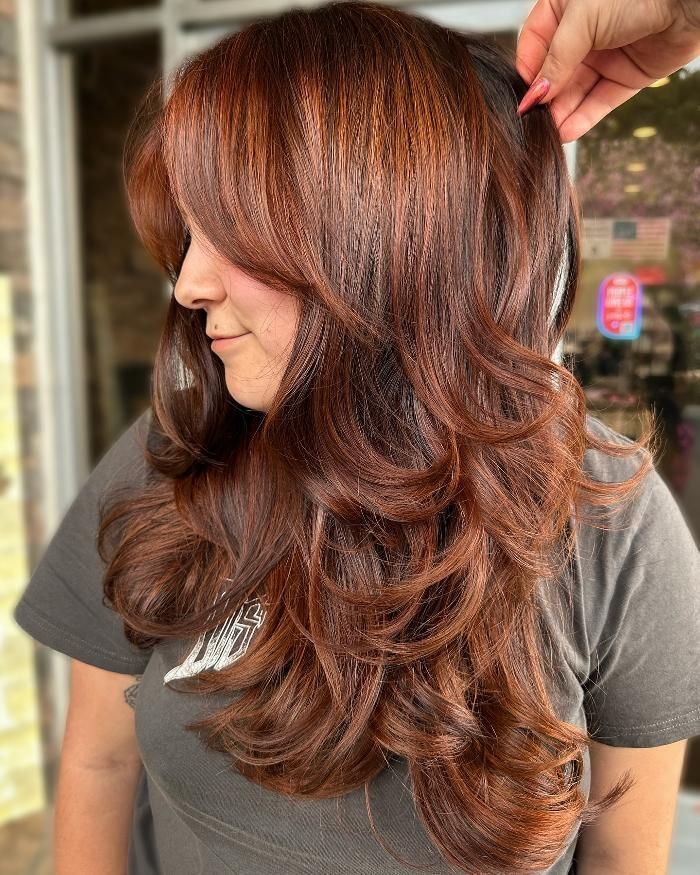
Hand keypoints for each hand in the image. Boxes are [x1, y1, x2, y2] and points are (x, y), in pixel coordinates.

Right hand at [515, 0, 699, 141]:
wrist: (686, 0)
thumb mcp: (582, 21)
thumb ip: (556, 60)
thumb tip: (536, 93)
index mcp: (563, 11)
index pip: (534, 47)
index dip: (527, 74)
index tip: (523, 98)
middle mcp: (582, 34)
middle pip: (554, 75)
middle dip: (544, 100)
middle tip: (533, 121)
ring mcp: (604, 57)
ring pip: (575, 92)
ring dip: (561, 114)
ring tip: (548, 132)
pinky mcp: (625, 77)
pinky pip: (598, 102)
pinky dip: (583, 118)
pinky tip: (567, 131)